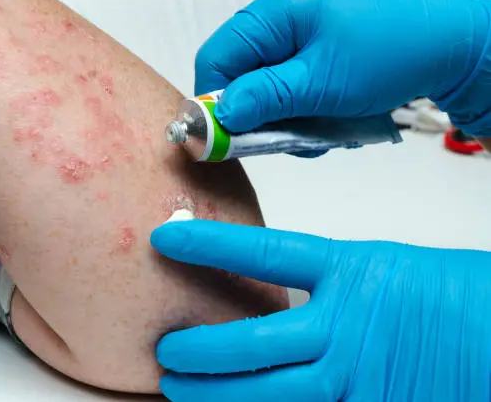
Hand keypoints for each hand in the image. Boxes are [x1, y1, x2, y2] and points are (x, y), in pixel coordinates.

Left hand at [152, 220, 490, 400]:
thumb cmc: (459, 293)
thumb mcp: (389, 267)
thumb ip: (334, 283)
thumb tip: (283, 297)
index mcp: (352, 273)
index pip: (265, 254)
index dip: (211, 247)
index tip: (167, 238)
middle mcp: (346, 327)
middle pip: (251, 342)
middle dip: (198, 350)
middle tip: (165, 350)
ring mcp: (357, 378)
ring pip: (268, 395)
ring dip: (216, 396)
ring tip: (178, 391)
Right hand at [196, 0, 490, 136]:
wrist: (457, 39)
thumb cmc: (396, 45)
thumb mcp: (321, 81)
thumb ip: (265, 98)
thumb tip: (220, 114)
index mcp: (272, 14)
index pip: (216, 61)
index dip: (212, 103)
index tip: (222, 140)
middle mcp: (280, 23)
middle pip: (239, 77)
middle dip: (254, 116)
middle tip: (279, 139)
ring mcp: (301, 40)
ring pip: (266, 89)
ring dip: (283, 119)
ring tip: (316, 130)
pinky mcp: (319, 56)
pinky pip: (293, 89)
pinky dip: (304, 111)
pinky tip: (327, 121)